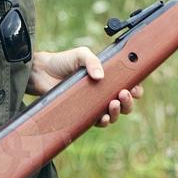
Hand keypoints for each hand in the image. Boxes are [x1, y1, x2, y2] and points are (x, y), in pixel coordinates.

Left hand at [26, 46, 143, 127]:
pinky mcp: (82, 113)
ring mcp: (93, 104)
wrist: (41, 73)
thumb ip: (92, 61)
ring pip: (114, 114)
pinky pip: (97, 122)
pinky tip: (103, 117)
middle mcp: (103, 92)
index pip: (128, 85)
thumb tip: (100, 76)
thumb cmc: (63, 62)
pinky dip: (103, 121)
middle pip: (125, 103)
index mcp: (108, 77)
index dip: (136, 88)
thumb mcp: (81, 55)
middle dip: (129, 101)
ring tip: (113, 103)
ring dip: (118, 111)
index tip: (136, 87)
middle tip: (124, 94)